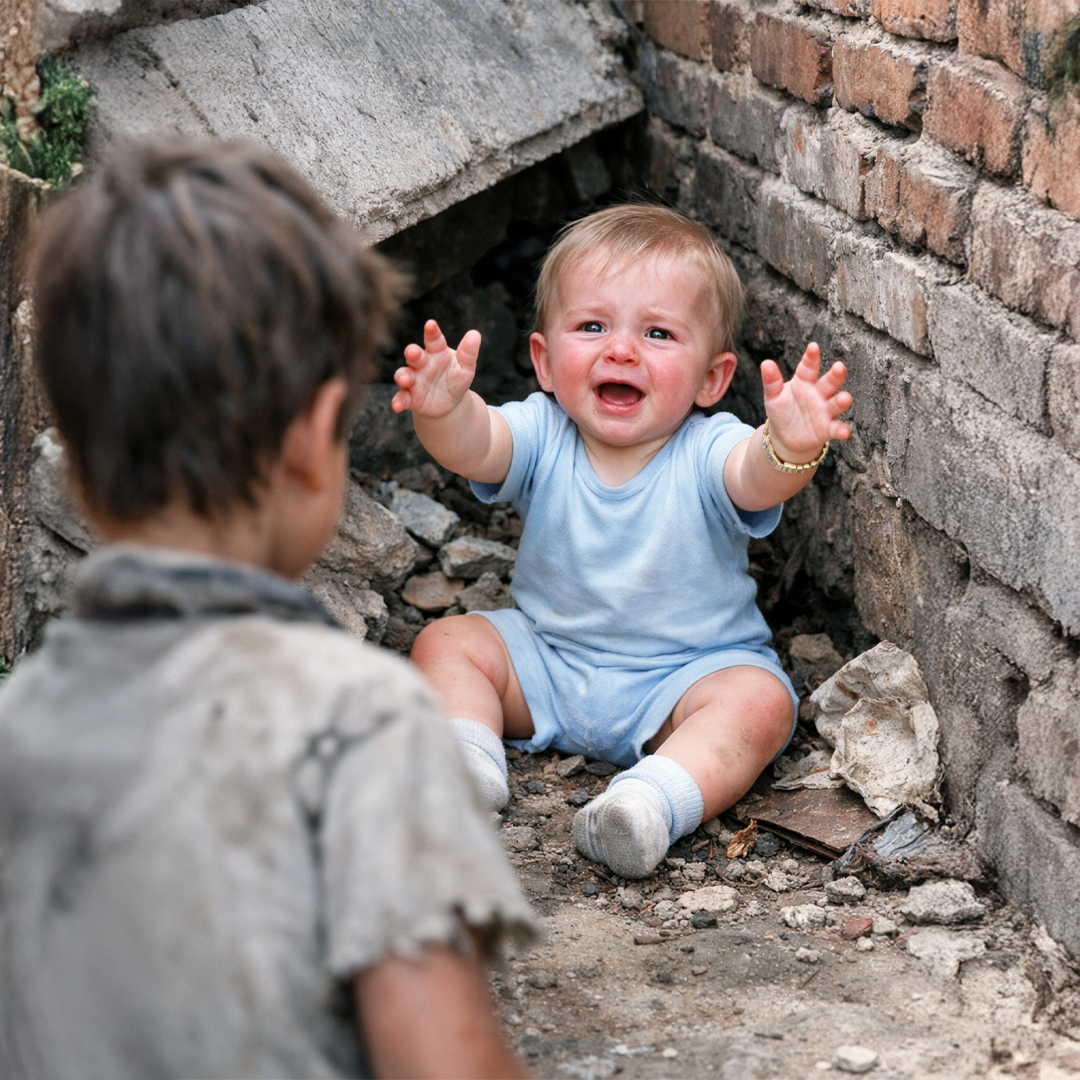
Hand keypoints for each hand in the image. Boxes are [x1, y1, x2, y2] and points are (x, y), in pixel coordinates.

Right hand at [392, 319, 481, 417]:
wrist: (450, 403)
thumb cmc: (456, 379)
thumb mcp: (466, 367)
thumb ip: (468, 352)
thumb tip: (475, 334)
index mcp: (437, 352)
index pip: (434, 339)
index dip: (432, 332)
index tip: (431, 324)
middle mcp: (422, 363)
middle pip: (415, 355)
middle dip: (412, 353)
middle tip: (412, 352)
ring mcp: (414, 380)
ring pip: (404, 374)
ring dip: (402, 376)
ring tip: (405, 379)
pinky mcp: (410, 397)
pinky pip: (402, 398)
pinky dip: (398, 401)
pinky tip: (397, 406)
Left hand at [760, 342, 851, 460]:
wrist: (784, 436)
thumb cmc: (781, 411)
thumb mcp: (773, 396)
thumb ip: (771, 381)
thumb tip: (766, 363)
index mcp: (804, 381)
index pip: (809, 367)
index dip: (811, 357)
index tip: (813, 346)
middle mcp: (819, 393)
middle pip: (830, 382)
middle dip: (836, 375)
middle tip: (839, 367)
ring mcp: (825, 410)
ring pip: (837, 403)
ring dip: (842, 400)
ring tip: (844, 398)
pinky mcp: (828, 428)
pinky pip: (837, 428)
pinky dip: (842, 430)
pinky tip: (844, 432)